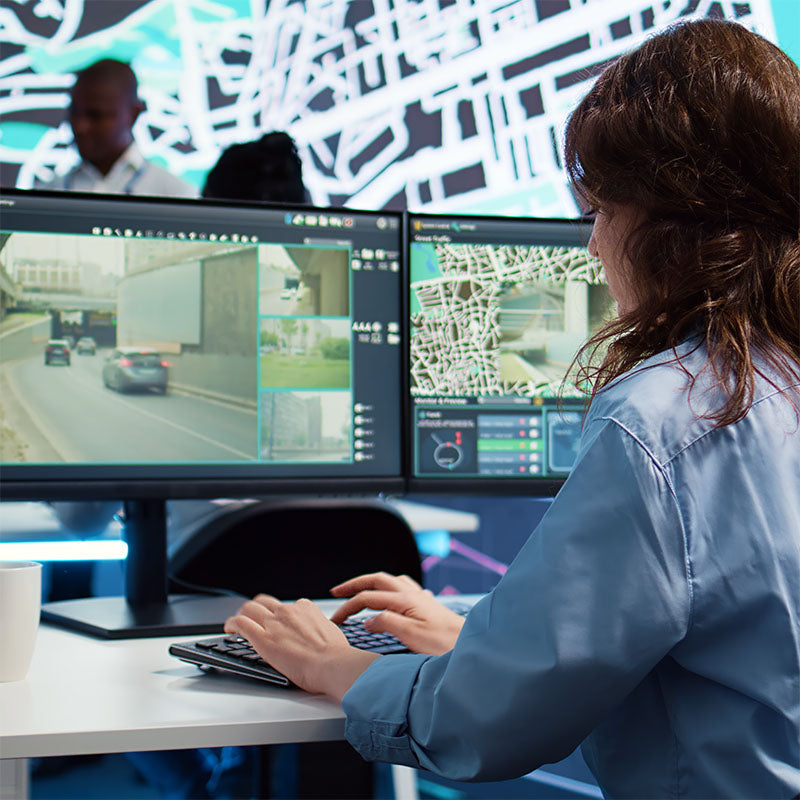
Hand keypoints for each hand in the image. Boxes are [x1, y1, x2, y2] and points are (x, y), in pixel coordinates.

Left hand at [224, 595, 378, 701]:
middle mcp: (288, 611)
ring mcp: (274, 623)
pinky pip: (240, 624)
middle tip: (250, 618)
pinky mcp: (262, 638)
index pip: (286, 606)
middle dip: (255, 608)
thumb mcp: (330, 631)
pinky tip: (229, 629)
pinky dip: (232, 623)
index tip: (274, 622)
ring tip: (236, 623)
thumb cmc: (335, 655)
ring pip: (249, 608)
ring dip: (241, 614)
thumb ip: (318, 628)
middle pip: (263, 602)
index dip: (277, 614)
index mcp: (305, 608)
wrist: (332, 664)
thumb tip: (317, 633)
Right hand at [330, 572, 464, 654]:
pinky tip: (390, 596)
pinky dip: (388, 588)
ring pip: (389, 581)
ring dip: (371, 583)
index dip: (349, 606)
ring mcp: (419, 596)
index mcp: (405, 600)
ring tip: (359, 590)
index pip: (368, 598)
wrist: (470, 644)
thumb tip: (369, 620)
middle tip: (337, 592)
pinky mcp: (426, 604)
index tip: (336, 619)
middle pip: (376, 580)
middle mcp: (412, 593)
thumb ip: (388, 623)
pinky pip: (402, 587)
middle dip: (354, 585)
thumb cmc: (446, 643)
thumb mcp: (413, 636)